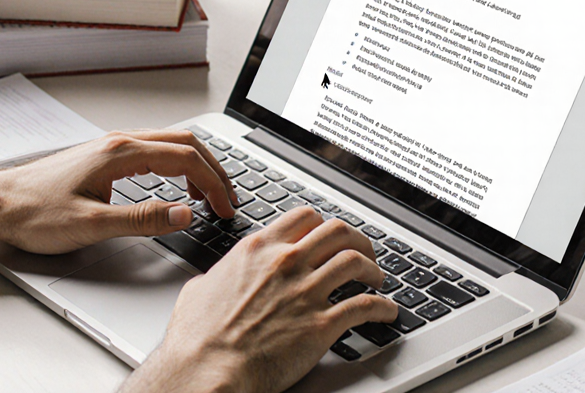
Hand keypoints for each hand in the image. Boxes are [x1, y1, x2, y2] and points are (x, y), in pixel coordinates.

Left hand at [0, 130, 237, 253]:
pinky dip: (177, 168)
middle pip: (185, 143)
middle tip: (228, 201)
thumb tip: (185, 214)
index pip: (186, 159)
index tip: (225, 209)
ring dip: (197, 168)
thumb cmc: (33, 213)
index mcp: (120, 152)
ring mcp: (111, 147)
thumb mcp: (91, 224)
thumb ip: (142, 219)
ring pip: (170, 145)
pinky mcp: (104, 158)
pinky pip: (154, 153)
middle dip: (214, 171)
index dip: (214, 185)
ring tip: (210, 197)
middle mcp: (118, 142)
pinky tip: (175, 190)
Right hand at [123, 207, 399, 392]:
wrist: (207, 367)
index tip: (328, 235)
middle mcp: (286, 263)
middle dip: (356, 240)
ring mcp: (306, 291)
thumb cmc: (198, 336)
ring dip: (373, 269)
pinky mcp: (321, 324)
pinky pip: (365, 306)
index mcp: (259, 249)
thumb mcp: (201, 288)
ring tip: (378, 279)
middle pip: (337, 231)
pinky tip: (386, 312)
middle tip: (362, 252)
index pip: (304, 217)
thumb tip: (218, 278)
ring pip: (355, 262)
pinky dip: (382, 307)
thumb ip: (221, 274)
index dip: (322, 224)